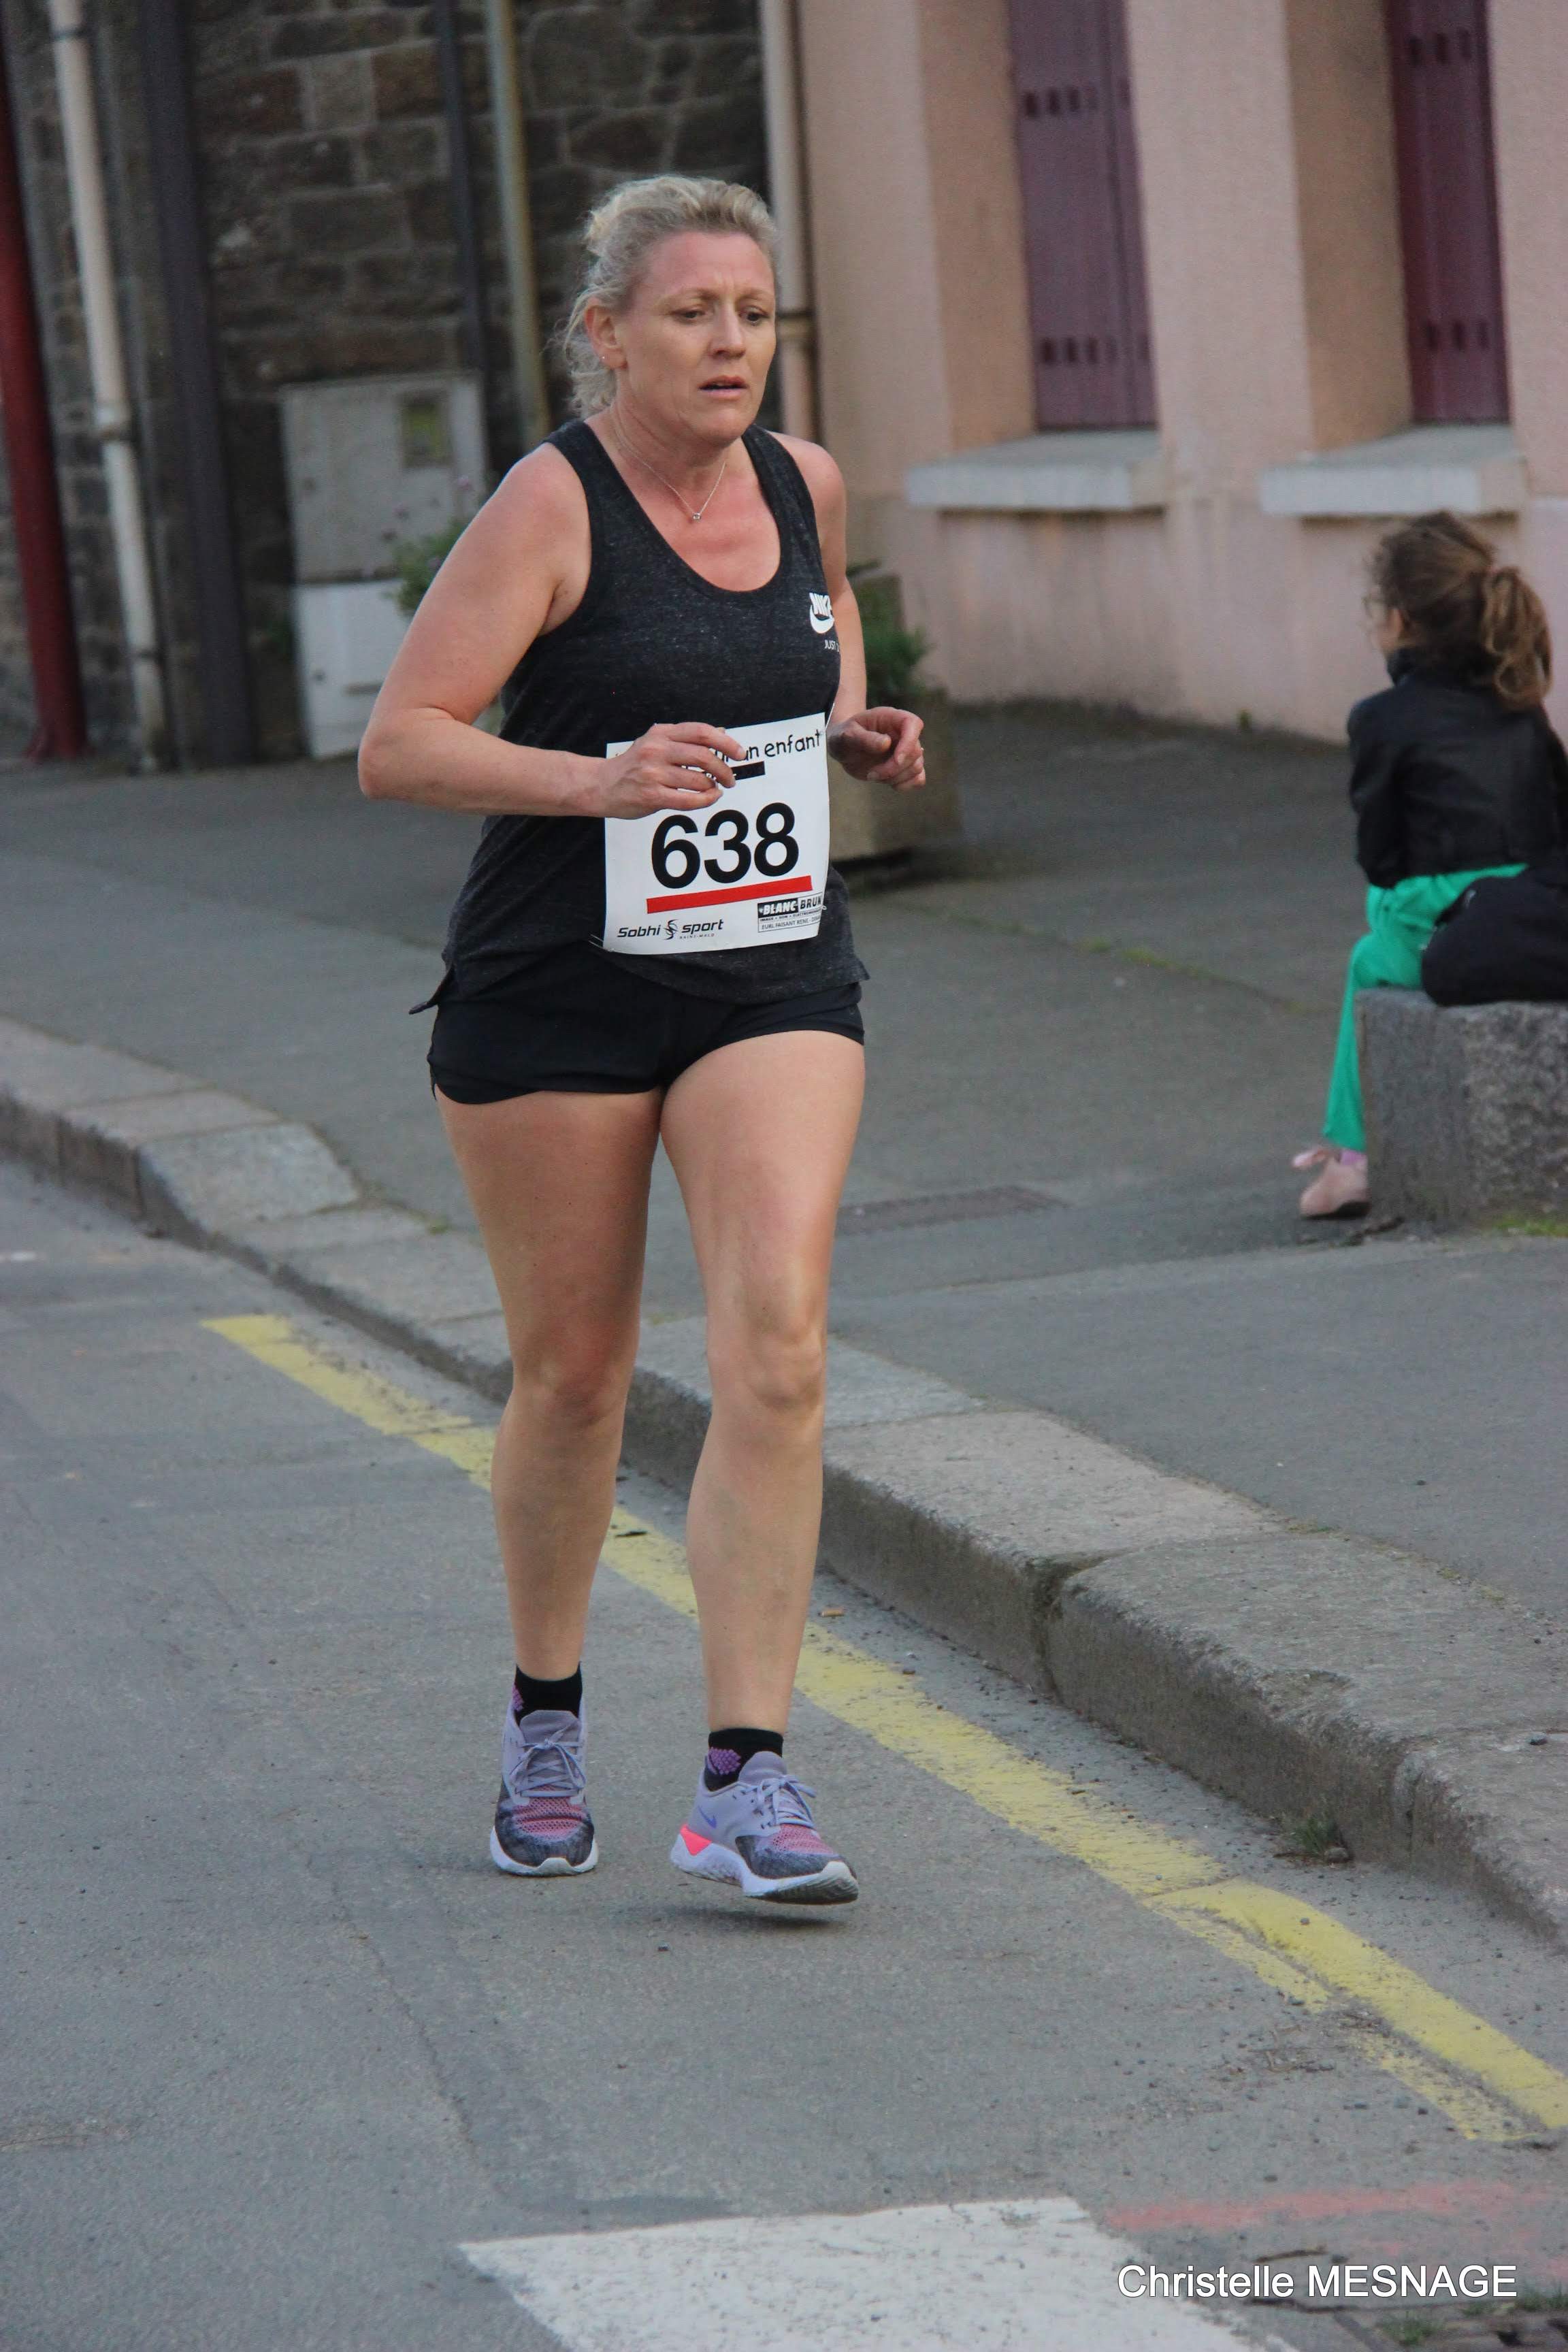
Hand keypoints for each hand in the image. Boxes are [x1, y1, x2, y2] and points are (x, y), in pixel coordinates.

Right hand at [593, 722, 743, 818]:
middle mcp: (656, 750)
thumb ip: (685, 738)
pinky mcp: (652, 796)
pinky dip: (707, 800)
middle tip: (731, 778)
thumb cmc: (634, 765)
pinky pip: (689, 800)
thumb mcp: (656, 742)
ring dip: (714, 786)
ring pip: (699, 780)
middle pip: (704, 756)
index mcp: (660, 733)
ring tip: (715, 788)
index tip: (739, 753)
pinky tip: (711, 797)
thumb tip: (722, 734)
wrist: (602, 785)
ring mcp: (653, 773)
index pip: (701, 732)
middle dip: (724, 769)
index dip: (726, 742)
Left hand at [829, 706, 925, 790]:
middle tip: (871, 774)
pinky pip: (917, 779)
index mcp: (891, 718)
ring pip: (916, 767)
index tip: (896, 759)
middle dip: (895, 768)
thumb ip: (863, 737)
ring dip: (896, 778)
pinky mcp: (904, 768)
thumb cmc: (844, 736)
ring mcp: (905, 751)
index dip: (909, 743)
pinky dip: (905, 785)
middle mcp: (902, 734)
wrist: (844, 748)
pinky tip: (887, 782)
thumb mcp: (846, 734)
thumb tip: (886, 743)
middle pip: (915, 752)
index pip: (913, 724)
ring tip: (873, 776)